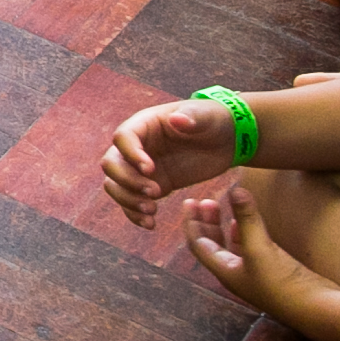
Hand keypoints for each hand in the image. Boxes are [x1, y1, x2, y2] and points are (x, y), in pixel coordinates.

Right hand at [100, 96, 240, 223]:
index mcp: (144, 124)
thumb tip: (176, 119)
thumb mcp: (207, 116)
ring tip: (152, 211)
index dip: (131, 154)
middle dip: (128, 181)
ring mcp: (141, 168)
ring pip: (115, 185)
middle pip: (112, 164)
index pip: (123, 137)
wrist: (227, 140)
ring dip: (128, 200)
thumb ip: (192, 117)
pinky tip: (151, 223)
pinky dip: (134, 214)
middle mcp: (136, 146)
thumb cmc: (215, 121)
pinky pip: (131, 201)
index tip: (151, 170)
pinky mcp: (152, 185)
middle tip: (155, 193)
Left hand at [181, 181, 306, 313]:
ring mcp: (254, 273)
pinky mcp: (273, 270)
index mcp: (225, 271)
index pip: (198, 244)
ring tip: (220, 206)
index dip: (191, 222)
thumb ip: (247, 219)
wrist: (319, 309)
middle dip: (206, 222)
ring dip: (223, 226)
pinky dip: (244, 233)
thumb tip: (235, 189)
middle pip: (212, 245)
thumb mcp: (260, 249)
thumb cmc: (283, 285)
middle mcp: (235, 273)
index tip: (189, 201)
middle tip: (205, 200)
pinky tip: (244, 224)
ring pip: (230, 245)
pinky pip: (250, 247)